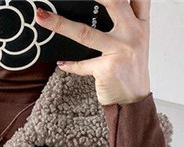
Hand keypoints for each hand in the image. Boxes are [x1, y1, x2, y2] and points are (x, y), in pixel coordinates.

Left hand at [35, 0, 150, 105]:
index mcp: (140, 24)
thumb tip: (91, 13)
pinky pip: (81, 64)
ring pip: (85, 32)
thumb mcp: (133, 43)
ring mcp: (120, 50)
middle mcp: (133, 33)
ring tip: (42, 17)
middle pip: (113, 2)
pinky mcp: (107, 68)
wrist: (133, 101)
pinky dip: (70, 64)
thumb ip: (122, 24)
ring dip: (59, 24)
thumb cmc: (129, 70)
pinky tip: (61, 62)